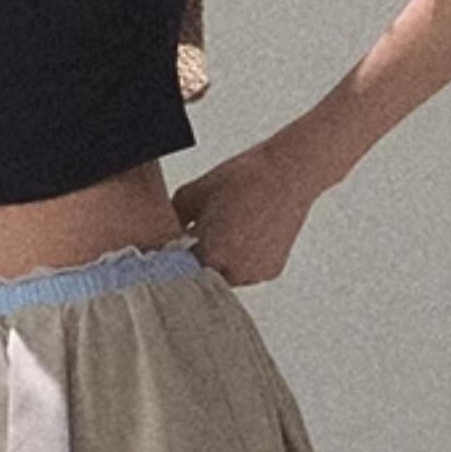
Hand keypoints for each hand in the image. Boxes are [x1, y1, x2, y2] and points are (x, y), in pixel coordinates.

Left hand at [171, 138, 320, 286]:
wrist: (288, 173)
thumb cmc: (242, 178)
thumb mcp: (193, 193)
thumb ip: (172, 219)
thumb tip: (162, 234)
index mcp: (210, 252)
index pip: (178, 270)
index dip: (174, 258)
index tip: (173, 249)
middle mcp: (233, 269)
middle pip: (201, 277)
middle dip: (196, 262)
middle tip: (200, 238)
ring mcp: (254, 273)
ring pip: (225, 278)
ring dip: (219, 265)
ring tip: (226, 235)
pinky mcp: (270, 272)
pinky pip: (247, 274)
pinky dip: (241, 263)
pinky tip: (244, 238)